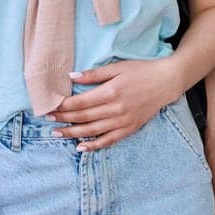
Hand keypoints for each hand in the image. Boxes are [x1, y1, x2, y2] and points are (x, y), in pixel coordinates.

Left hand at [50, 59, 181, 150]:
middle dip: (63, 119)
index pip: (80, 102)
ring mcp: (123, 121)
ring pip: (93, 131)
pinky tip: (81, 147)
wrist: (166, 82)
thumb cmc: (141, 71)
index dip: (63, 106)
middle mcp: (115, 109)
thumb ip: (94, 74)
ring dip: (73, 133)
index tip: (50, 106)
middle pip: (83, 117)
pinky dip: (94, 145)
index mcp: (111, 92)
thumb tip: (71, 76)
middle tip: (48, 119)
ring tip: (57, 134)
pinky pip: (109, 140)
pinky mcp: (129, 129)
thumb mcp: (117, 67)